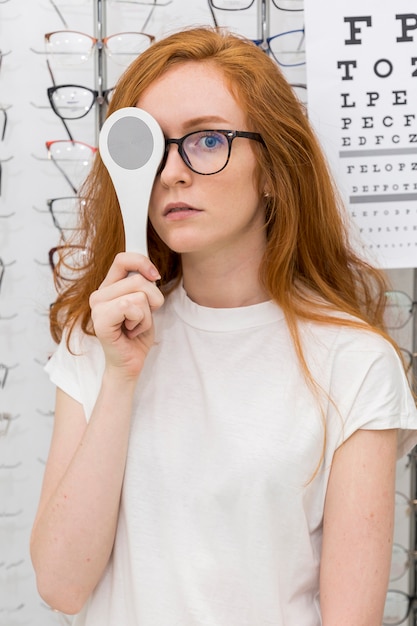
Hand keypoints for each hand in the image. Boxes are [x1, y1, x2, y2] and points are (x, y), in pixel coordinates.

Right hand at [89, 252, 163, 378]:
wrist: (129, 363)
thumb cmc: (137, 335)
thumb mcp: (145, 305)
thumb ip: (143, 286)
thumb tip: (151, 272)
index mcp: (109, 287)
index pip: (123, 259)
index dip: (142, 262)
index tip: (155, 277)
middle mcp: (99, 294)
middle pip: (139, 279)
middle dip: (153, 300)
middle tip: (142, 318)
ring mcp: (97, 306)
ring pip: (139, 294)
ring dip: (147, 315)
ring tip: (135, 326)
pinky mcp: (101, 320)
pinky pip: (131, 306)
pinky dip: (141, 322)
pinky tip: (131, 332)